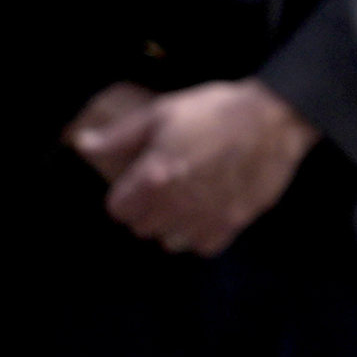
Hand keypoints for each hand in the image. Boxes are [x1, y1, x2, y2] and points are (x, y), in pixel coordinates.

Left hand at [63, 79, 317, 255]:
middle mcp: (176, 205)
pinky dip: (201, 233)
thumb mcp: (162, 112)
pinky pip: (203, 246)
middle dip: (146, 209)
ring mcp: (205, 219)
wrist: (273, 119)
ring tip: (184, 200)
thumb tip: (82, 145)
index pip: (117, 210)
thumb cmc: (215, 110)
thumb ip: (119, 136)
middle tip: (163, 185)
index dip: (124, 194)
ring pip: (170, 241)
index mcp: (154, 177)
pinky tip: (207, 210)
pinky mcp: (233, 225)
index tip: (137, 180)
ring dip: (171, 224)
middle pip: (142, 228)